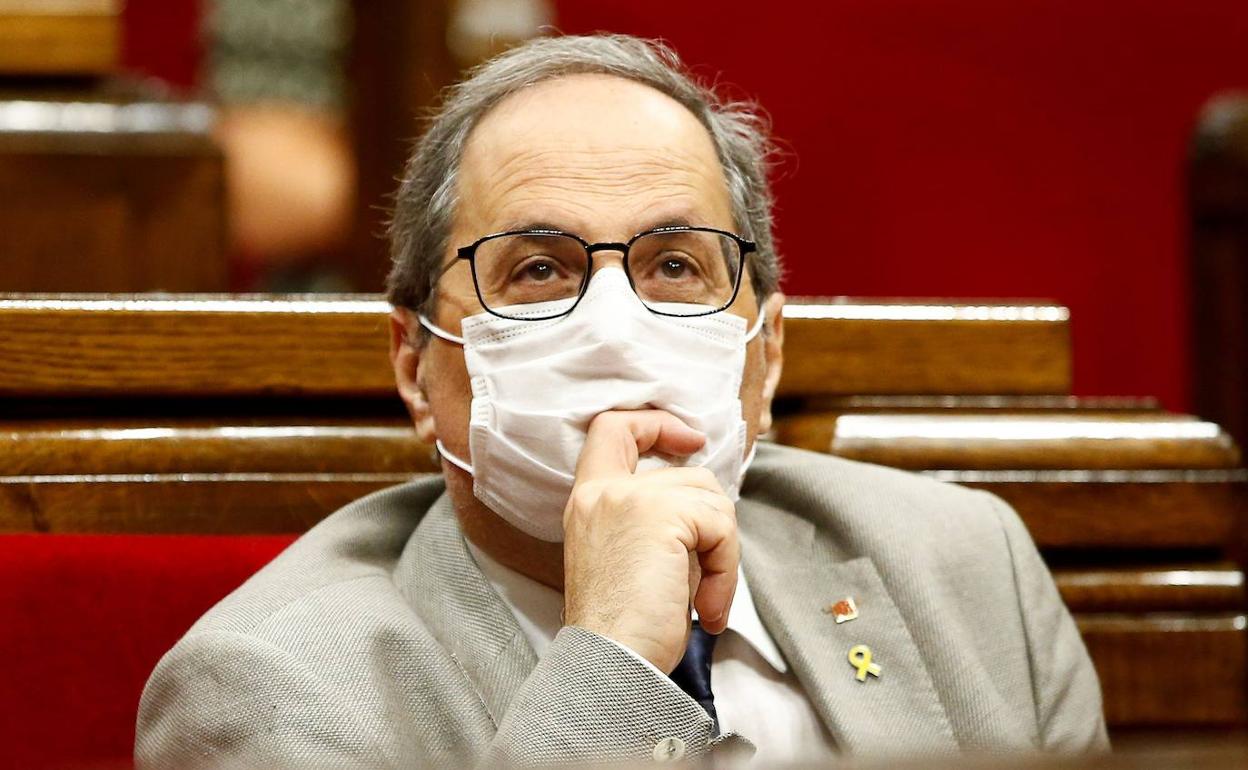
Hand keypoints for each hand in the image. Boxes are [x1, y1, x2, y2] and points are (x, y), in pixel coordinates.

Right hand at [561, 410, 739, 672]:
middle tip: (710, 573)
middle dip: (713, 521)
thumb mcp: (632, 558)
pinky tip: (708, 609)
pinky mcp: (661, 516)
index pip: (613, 428)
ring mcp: (629, 499)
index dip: (657, 423)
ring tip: (704, 600)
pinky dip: (726, 569)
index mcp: (588, 500)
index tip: (689, 442)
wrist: (609, 666)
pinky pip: (720, 526)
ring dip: (721, 553)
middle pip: (688, 472)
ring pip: (710, 498)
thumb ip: (655, 521)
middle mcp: (602, 491)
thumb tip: (707, 507)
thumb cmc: (624, 631)